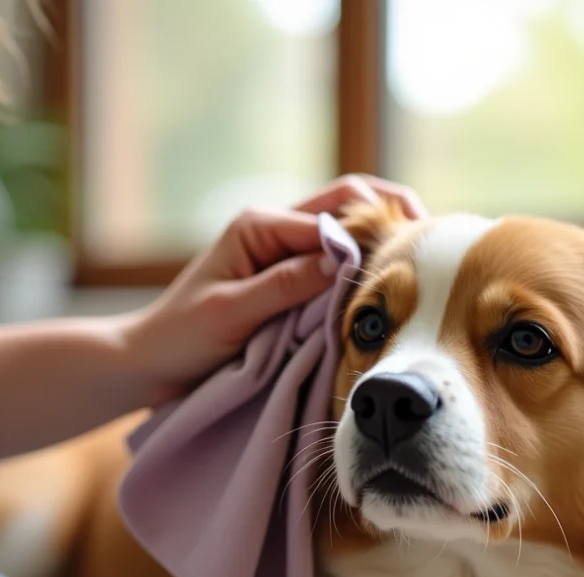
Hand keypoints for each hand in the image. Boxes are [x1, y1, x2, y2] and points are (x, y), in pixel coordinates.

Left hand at [127, 175, 425, 401]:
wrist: (147, 363)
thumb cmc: (180, 338)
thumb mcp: (232, 313)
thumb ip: (285, 285)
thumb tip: (342, 260)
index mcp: (259, 225)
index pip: (337, 212)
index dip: (378, 231)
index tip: (414, 259)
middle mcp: (274, 229)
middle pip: (351, 206)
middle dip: (394, 219)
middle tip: (436, 248)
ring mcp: (282, 252)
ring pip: (347, 233)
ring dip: (381, 244)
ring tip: (420, 268)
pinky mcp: (284, 278)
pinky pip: (333, 265)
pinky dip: (361, 271)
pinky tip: (386, 291)